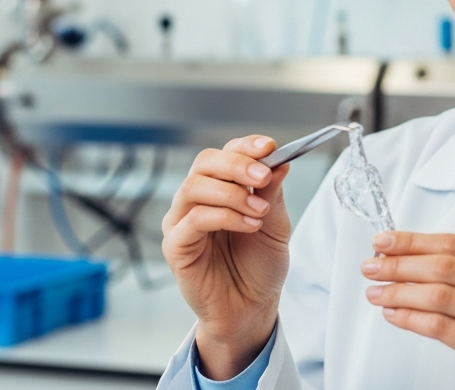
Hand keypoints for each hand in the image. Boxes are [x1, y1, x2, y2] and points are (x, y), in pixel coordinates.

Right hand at [162, 136, 290, 379]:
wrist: (251, 308)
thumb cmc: (259, 266)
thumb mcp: (275, 224)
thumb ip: (272, 193)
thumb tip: (279, 161)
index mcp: (220, 188)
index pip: (226, 153)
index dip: (246, 146)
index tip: (270, 147)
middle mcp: (196, 200)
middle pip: (205, 162)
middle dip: (237, 165)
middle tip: (263, 177)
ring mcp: (181, 221)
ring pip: (194, 186)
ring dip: (232, 193)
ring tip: (259, 211)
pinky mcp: (175, 246)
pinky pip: (193, 220)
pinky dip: (224, 216)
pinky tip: (248, 226)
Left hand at [361, 232, 454, 389]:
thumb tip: (402, 256)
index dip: (414, 241)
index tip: (384, 242)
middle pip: (445, 267)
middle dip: (400, 265)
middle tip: (372, 268)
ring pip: (439, 296)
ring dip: (399, 292)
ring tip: (376, 293)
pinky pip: (439, 327)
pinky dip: (409, 319)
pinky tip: (393, 315)